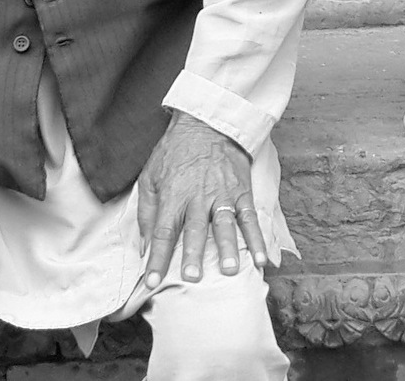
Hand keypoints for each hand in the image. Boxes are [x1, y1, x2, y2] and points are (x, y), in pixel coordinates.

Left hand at [137, 112, 266, 288]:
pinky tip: (261, 259)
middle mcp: (197, 196)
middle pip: (194, 229)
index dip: (157, 258)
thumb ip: (146, 212)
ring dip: (226, 248)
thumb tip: (144, 246)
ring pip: (224, 224)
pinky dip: (256, 239)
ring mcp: (221, 194)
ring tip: (229, 269)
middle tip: (191, 277)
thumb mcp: (150, 176)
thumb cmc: (174, 153)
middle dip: (192, 254)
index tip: (151, 282)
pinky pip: (249, 218)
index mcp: (172, 194)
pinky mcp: (241, 191)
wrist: (205, 123)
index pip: (162, 231)